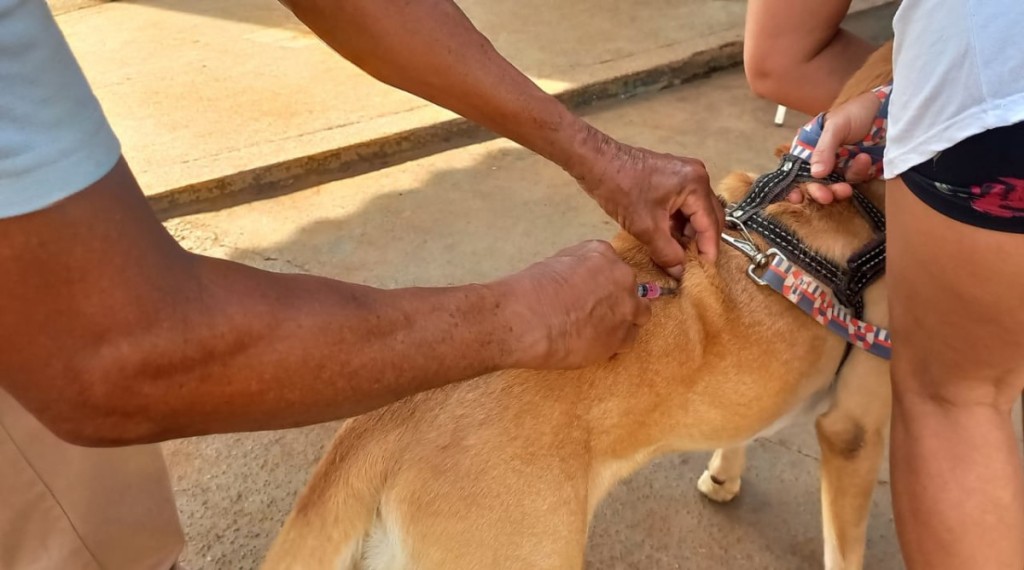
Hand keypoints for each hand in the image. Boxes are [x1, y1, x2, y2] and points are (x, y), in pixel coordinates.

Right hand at [499, 240, 650, 369]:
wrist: (526, 319)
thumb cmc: (532, 290)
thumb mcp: (557, 262)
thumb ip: (580, 265)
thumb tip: (584, 277)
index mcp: (604, 255)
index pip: (615, 268)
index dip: (605, 284)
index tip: (594, 294)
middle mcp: (622, 279)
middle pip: (633, 291)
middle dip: (619, 301)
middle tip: (596, 313)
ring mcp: (626, 309)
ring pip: (638, 317)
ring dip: (623, 323)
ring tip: (598, 331)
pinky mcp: (621, 338)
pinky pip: (628, 341)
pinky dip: (614, 343)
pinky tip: (594, 344)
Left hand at [566, 126, 723, 277]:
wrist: (596, 163)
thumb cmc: (620, 188)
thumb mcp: (645, 228)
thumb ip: (667, 253)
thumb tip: (680, 272)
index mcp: (696, 185)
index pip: (710, 224)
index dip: (708, 250)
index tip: (704, 271)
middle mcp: (696, 176)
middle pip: (708, 217)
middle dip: (700, 241)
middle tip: (692, 264)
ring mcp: (685, 175)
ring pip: (696, 212)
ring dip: (688, 233)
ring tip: (677, 253)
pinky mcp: (672, 177)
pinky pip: (684, 204)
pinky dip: (679, 222)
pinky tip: (668, 237)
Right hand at [787, 87, 888, 203]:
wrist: (887, 108)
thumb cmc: (856, 111)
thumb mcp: (836, 126)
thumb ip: (824, 150)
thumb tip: (815, 174)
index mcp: (808, 147)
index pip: (796, 170)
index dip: (793, 185)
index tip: (795, 197)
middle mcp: (821, 159)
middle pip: (814, 183)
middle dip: (819, 191)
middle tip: (826, 196)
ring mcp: (839, 165)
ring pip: (833, 185)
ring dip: (841, 186)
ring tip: (853, 170)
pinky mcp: (856, 169)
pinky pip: (854, 178)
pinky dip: (859, 171)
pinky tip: (865, 159)